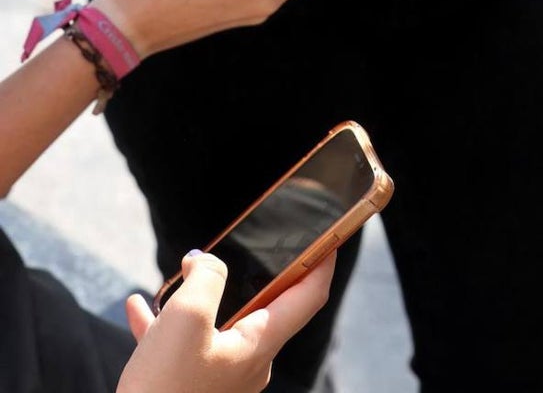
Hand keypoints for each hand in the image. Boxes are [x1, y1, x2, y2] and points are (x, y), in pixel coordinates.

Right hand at [117, 251, 334, 392]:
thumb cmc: (165, 390)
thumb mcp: (186, 319)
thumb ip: (206, 279)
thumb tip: (208, 262)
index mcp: (260, 343)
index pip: (309, 297)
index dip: (322, 264)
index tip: (329, 238)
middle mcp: (249, 362)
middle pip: (265, 308)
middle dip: (255, 275)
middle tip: (247, 247)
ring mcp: (222, 377)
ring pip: (219, 325)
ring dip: (202, 298)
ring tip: (184, 271)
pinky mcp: (192, 387)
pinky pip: (186, 347)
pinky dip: (168, 324)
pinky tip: (139, 306)